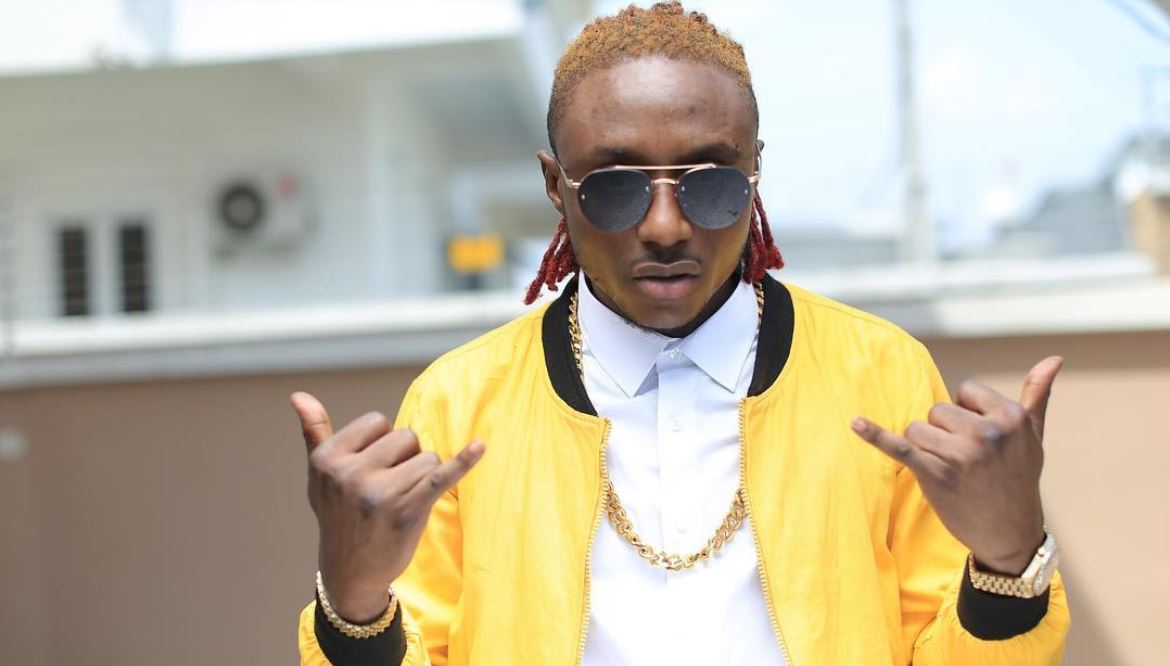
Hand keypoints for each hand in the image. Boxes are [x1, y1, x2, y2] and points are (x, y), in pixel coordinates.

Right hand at [292, 391, 484, 621]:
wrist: (350, 573)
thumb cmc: (338, 516)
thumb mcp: (319, 476)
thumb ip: (314, 432)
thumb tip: (298, 395)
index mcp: (328, 459)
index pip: (377, 421)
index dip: (382, 443)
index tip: (371, 469)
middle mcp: (351, 473)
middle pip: (406, 436)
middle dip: (405, 458)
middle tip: (387, 490)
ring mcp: (380, 492)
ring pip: (426, 456)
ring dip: (422, 476)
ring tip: (401, 501)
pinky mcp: (408, 510)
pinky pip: (440, 476)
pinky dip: (463, 461)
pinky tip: (480, 446)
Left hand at [850, 356, 1062, 574]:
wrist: (1010, 534)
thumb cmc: (1019, 480)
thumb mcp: (1034, 436)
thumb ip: (1037, 395)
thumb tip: (1054, 358)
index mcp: (1011, 417)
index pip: (965, 391)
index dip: (966, 413)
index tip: (980, 440)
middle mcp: (987, 433)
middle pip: (937, 410)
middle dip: (944, 432)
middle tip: (967, 462)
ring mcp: (961, 454)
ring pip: (917, 429)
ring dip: (926, 449)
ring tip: (951, 472)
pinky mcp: (936, 474)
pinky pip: (900, 448)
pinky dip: (875, 435)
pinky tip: (855, 423)